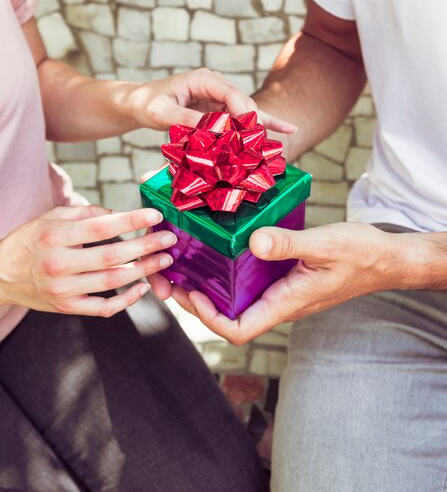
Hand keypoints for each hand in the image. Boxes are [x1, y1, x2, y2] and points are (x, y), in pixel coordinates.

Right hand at [0, 205, 176, 316]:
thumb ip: (84, 213)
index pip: (101, 227)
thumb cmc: (30, 241)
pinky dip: (126, 300)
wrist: (0, 276)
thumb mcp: (50, 218)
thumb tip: (117, 214)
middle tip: (169, 239)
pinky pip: (103, 308)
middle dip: (145, 247)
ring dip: (143, 270)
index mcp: (55, 236)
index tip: (156, 216)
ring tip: (164, 260)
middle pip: (112, 256)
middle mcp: (59, 264)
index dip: (131, 221)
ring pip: (112, 282)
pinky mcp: (67, 308)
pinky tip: (143, 288)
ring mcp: (63, 290)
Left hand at [127, 68, 295, 133]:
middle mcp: (217, 85)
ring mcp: (221, 97)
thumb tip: (213, 130)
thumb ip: (187, 119)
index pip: (232, 94)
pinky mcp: (221, 110)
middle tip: (260, 149)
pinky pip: (245, 118)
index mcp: (204, 79)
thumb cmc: (147, 104)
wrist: (140, 103)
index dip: (244, 114)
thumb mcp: (162, 112)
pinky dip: (264, 124)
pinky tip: (288, 129)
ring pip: (248, 113)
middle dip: (253, 126)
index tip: (248, 135)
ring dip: (259, 130)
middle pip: (244, 104)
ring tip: (276, 146)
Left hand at [151, 222, 406, 343]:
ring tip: (182, 263)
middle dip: (195, 301)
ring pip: (236, 299)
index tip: (192, 292)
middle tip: (168, 276)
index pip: (239, 329)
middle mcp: (278, 302)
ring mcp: (280, 291)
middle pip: (228, 315)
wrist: (385, 259)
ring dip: (207, 286)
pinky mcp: (284, 277)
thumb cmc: (360, 255)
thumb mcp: (324, 245)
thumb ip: (289, 245)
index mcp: (285, 303)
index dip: (209, 318)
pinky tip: (217, 250)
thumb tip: (254, 242)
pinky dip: (228, 271)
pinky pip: (249, 282)